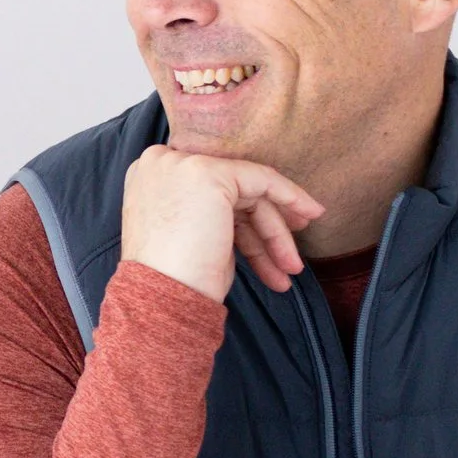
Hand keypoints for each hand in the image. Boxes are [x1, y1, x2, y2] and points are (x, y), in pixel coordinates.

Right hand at [120, 145, 323, 298]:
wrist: (161, 294)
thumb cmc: (172, 279)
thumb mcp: (186, 235)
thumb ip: (205, 214)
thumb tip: (242, 216)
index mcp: (148, 179)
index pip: (206, 192)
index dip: (242, 213)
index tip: (270, 234)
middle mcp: (160, 164)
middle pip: (228, 192)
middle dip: (265, 224)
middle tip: (289, 254)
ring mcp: (183, 166)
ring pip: (248, 191)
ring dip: (275, 231)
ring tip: (291, 268)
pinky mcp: (209, 174)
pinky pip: (261, 179)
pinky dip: (290, 195)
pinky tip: (310, 213)